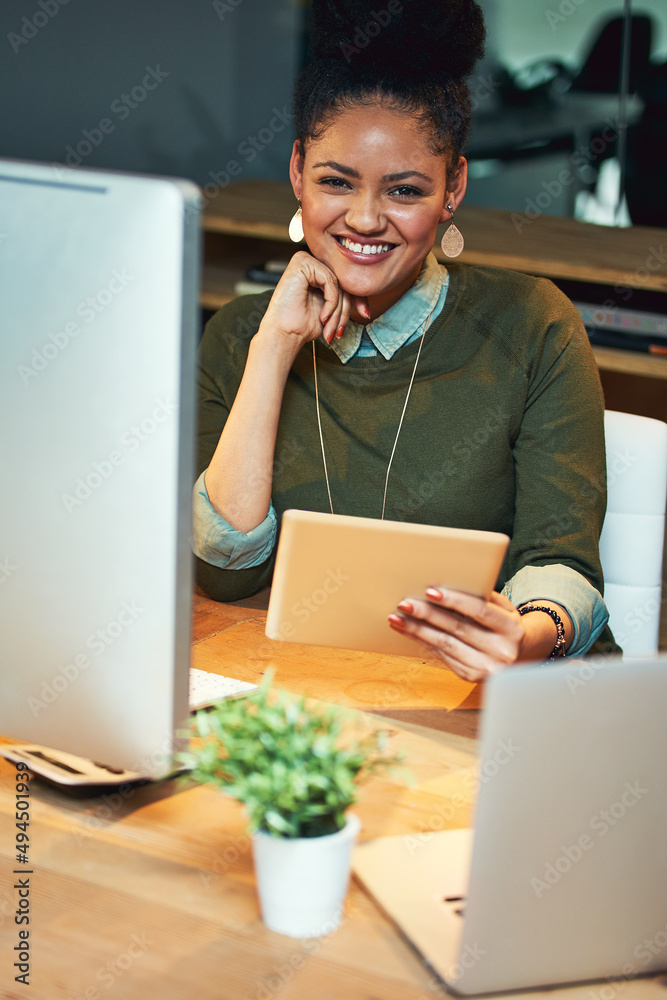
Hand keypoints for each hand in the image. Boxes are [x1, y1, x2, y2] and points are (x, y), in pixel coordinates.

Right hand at [259, 251, 369, 349]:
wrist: (286, 334)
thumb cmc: (303, 325)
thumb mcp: (333, 311)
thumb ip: (346, 300)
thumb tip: (366, 307)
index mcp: (317, 272)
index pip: (345, 280)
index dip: (358, 298)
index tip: (365, 314)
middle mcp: (312, 262)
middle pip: (343, 282)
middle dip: (345, 310)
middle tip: (339, 331)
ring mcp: (306, 260)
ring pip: (338, 283)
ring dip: (338, 310)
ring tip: (329, 328)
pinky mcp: (302, 261)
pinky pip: (330, 280)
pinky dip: (331, 301)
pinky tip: (323, 316)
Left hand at [388, 588, 525, 682]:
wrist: (520, 655)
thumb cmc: (504, 624)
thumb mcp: (503, 608)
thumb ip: (482, 596)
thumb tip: (448, 582)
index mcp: (511, 628)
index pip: (480, 611)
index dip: (454, 600)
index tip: (430, 591)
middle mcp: (501, 651)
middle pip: (457, 628)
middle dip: (427, 614)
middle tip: (404, 603)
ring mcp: (487, 667)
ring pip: (445, 644)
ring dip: (417, 630)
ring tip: (397, 618)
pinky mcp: (472, 677)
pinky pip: (443, 656)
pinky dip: (423, 642)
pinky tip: (409, 632)